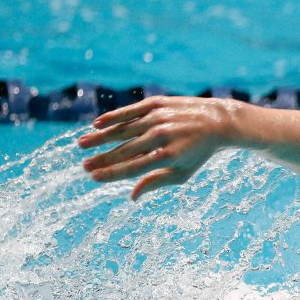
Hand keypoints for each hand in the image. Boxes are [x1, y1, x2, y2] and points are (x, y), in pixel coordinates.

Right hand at [78, 96, 237, 199]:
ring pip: (123, 129)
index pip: (133, 167)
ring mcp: (158, 118)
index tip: (94, 177)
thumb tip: (132, 196)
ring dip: (100, 137)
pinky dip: (113, 117)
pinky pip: (130, 111)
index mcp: (168, 156)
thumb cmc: (198, 152)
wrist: (217, 121)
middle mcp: (161, 136)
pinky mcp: (157, 103)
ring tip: (81, 144)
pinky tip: (97, 124)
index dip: (112, 173)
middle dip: (102, 158)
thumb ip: (156, 182)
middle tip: (83, 166)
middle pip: (124, 150)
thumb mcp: (183, 172)